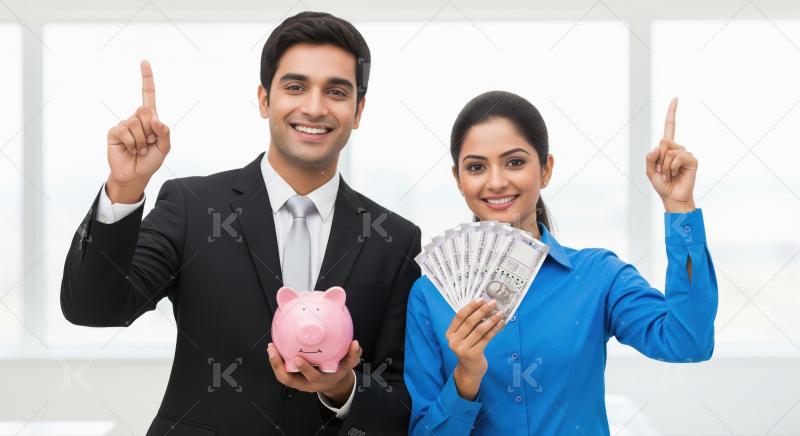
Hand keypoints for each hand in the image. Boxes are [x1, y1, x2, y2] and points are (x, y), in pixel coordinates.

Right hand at [106, 60, 170, 202]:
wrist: (135, 175)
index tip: (144, 62)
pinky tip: (130, 149)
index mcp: (150, 118)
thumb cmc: (150, 160)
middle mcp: (136, 118)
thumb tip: (155, 118)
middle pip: (146, 111)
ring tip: (140, 149)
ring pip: (136, 124)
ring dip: (142, 141)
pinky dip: (132, 144)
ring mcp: (124, 124)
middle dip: (151, 130)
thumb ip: (164, 132)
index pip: (148, 95)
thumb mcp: (164, 147)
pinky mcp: (114, 132)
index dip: (146, 79)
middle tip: (149, 142)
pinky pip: (125, 132)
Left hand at [267, 340, 360, 406]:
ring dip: (274, 363)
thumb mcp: (348, 365)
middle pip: (289, 379)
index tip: (298, 358)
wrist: (331, 382)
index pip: (311, 376)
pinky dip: (276, 361)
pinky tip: (274, 348)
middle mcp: (306, 383)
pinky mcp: (293, 378)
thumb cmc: (337, 371)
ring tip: (271, 348)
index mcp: (320, 380)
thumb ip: (353, 355)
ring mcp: (298, 382)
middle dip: (279, 366)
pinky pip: (282, 371)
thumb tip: (356, 344)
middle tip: (274, 351)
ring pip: (282, 376)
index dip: (304, 369)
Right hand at [445, 299, 504, 399]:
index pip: (459, 316)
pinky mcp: (472, 355)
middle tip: (493, 303)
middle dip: (483, 310)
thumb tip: (484, 306)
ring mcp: (462, 349)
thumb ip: (468, 324)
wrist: (470, 370)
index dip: (470, 306)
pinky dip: (494, 329)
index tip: (481, 299)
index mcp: (449, 334)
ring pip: (479, 330)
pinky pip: (486, 338)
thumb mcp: (464, 337)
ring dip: (491, 320)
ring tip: (500, 313)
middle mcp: (453, 341)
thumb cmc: (468, 349)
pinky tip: (501, 324)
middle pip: (470, 322)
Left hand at [646, 98, 697, 212]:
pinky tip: (675, 174)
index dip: (672, 113)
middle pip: (664, 143)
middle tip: (662, 172)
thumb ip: (650, 157)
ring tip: (668, 175)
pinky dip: (672, 167)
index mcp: (667, 148)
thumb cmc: (662, 184)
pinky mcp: (692, 160)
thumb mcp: (649, 171)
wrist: (672, 197)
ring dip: (664, 166)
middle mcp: (678, 148)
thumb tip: (659, 145)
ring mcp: (686, 153)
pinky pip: (678, 157)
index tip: (675, 98)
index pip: (670, 127)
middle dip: (658, 160)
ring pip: (669, 151)